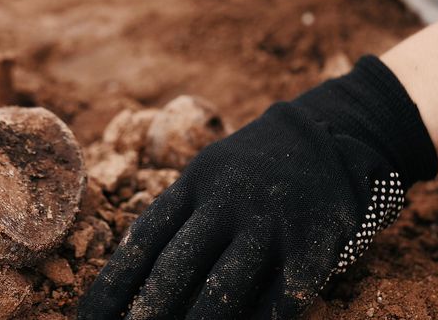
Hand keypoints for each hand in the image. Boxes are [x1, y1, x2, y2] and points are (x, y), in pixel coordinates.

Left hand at [78, 56, 437, 318]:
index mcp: (194, 185)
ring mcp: (270, 223)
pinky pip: (281, 297)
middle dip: (147, 311)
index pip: (143, 241)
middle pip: (178, 266)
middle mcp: (227, 203)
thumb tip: (128, 275)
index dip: (112, 285)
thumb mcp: (207, 174)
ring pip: (224, 286)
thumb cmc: (251, 166)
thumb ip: (174, 216)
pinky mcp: (311, 243)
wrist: (326, 135)